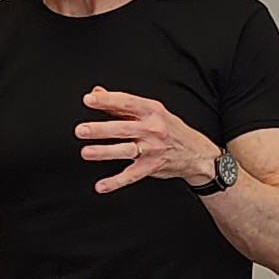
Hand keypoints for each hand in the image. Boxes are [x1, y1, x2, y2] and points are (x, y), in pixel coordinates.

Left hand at [77, 87, 221, 194]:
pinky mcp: (152, 167)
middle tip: (81, 130)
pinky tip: (101, 186)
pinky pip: (132, 175)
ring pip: (126, 150)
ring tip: (86, 152)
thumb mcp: (152, 111)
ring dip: (105, 152)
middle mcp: (153, 129)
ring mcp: (153, 149)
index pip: (127, 103)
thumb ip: (122, 104)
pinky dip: (116, 182)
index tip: (89, 100)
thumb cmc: (171, 129)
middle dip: (101, 129)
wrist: (197, 153)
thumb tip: (97, 92)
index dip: (107, 101)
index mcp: (152, 111)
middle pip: (123, 128)